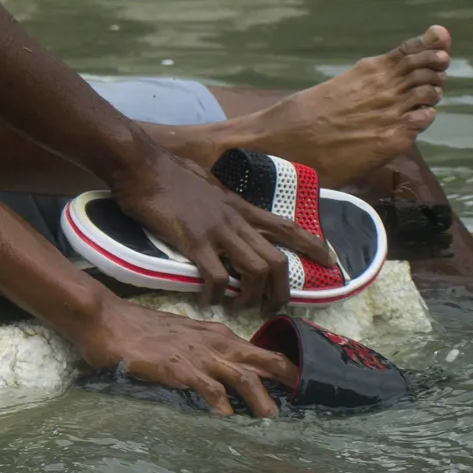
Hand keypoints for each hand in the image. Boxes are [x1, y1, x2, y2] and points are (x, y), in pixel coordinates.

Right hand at [74, 299, 291, 418]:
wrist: (105, 320)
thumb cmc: (138, 330)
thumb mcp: (180, 337)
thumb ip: (203, 351)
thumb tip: (220, 377)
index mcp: (215, 335)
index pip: (259, 351)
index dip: (283, 367)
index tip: (298, 386)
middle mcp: (213, 343)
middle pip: (263, 360)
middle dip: (286, 379)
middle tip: (303, 399)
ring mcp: (197, 355)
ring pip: (242, 376)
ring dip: (260, 399)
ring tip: (271, 418)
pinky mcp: (178, 367)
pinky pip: (207, 387)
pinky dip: (221, 402)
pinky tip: (226, 417)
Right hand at [115, 156, 331, 308]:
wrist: (141, 165)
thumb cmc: (167, 172)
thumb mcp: (205, 182)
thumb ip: (218, 196)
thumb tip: (219, 198)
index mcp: (239, 207)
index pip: (286, 227)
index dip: (313, 245)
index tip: (331, 261)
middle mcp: (235, 220)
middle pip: (276, 259)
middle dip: (280, 290)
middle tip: (272, 307)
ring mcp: (216, 231)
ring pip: (254, 270)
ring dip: (250, 296)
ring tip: (239, 307)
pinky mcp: (193, 240)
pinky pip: (215, 275)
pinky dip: (215, 293)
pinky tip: (207, 300)